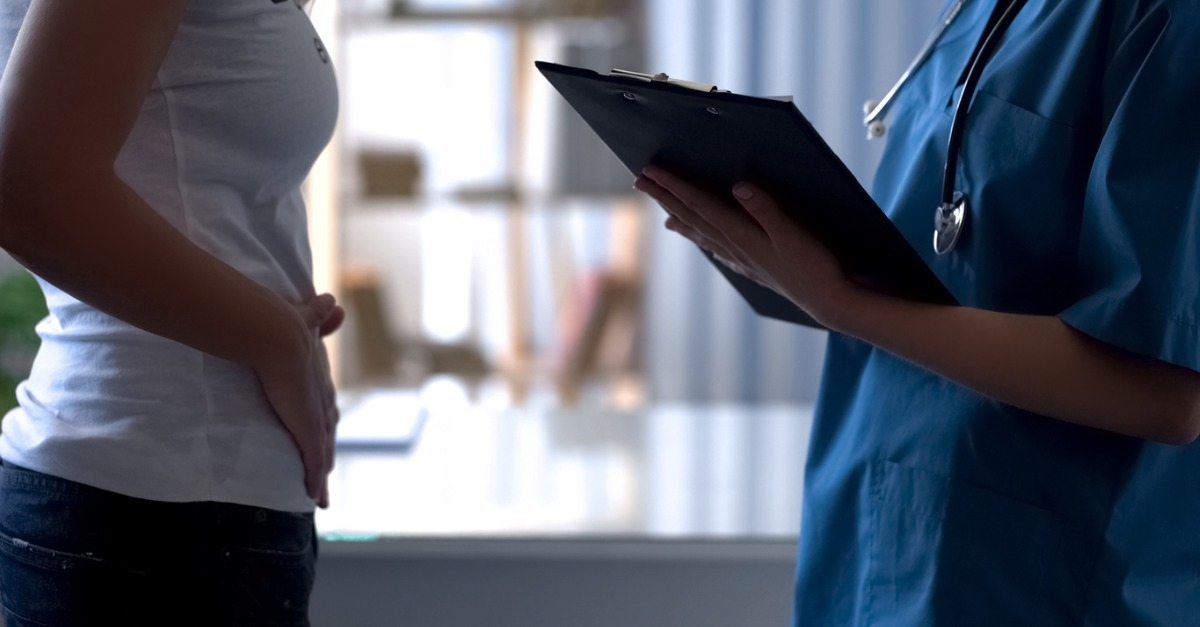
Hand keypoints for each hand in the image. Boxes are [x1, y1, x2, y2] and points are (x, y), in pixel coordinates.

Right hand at [254, 293, 342, 507]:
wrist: (281, 335)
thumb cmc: (285, 326)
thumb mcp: (304, 322)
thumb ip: (318, 316)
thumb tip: (333, 303)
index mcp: (318, 380)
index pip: (325, 407)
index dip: (324, 422)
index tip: (324, 433)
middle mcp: (322, 401)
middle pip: (327, 435)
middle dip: (326, 455)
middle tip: (326, 475)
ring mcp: (317, 418)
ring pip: (323, 455)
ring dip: (322, 477)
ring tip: (321, 498)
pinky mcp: (308, 430)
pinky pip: (313, 462)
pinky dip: (315, 480)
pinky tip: (315, 497)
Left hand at [634, 166, 854, 326]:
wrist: (829, 301)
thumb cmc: (815, 266)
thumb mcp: (794, 233)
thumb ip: (766, 208)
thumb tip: (738, 185)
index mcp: (741, 234)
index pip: (698, 204)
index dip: (673, 186)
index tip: (650, 171)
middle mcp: (734, 246)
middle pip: (692, 216)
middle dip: (665, 197)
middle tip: (640, 180)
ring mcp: (742, 258)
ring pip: (702, 233)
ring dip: (680, 218)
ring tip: (663, 214)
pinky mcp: (753, 266)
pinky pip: (718, 248)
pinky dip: (704, 239)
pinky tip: (703, 240)